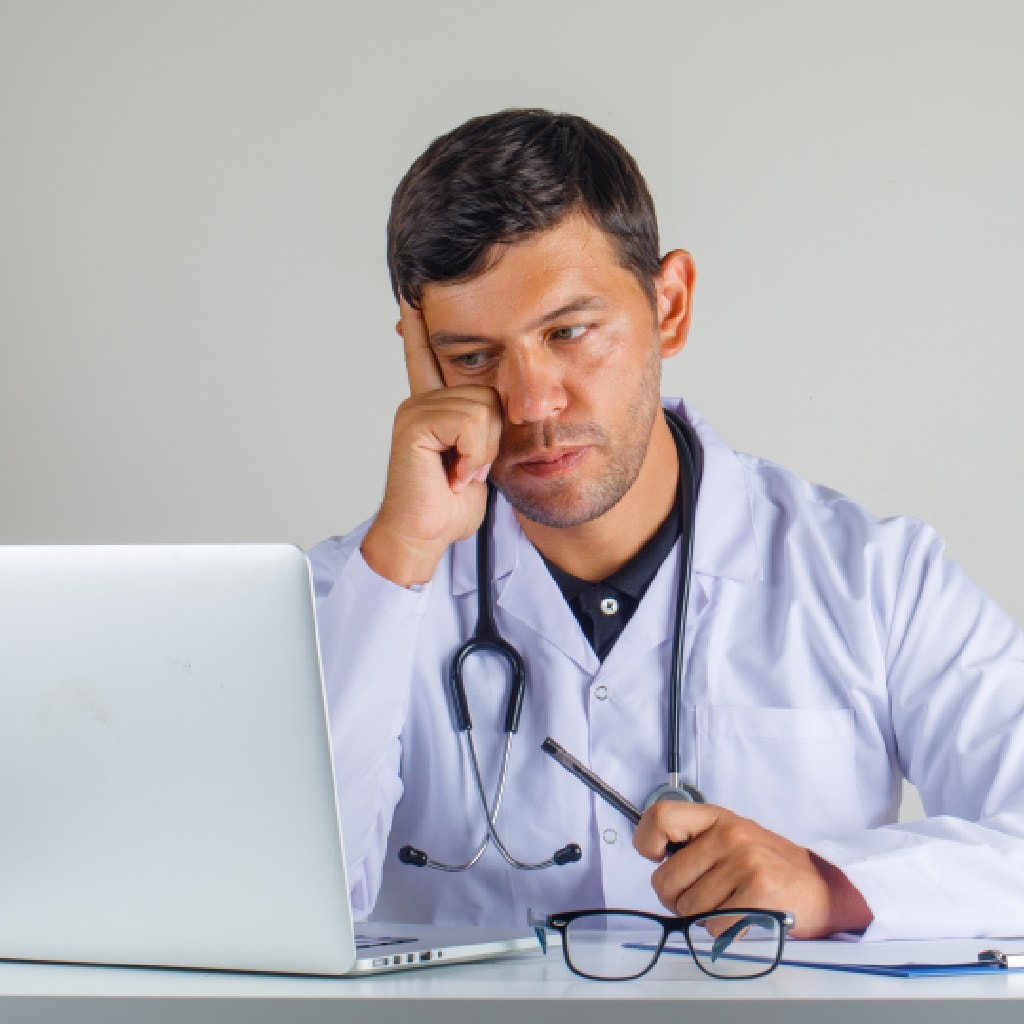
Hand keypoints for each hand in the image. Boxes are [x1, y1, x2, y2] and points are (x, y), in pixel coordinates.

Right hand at [360, 299, 501, 586]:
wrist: (426, 534)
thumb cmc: (450, 503)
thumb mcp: (480, 457)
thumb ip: (486, 428)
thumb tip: (513, 408)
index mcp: (434, 406)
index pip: (428, 356)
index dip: (422, 326)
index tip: (414, 295)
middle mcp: (421, 402)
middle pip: (487, 391)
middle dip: (492, 437)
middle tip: (468, 467)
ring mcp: (415, 410)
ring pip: (482, 407)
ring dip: (482, 450)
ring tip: (459, 471)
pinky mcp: (414, 424)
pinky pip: (469, 422)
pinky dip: (472, 454)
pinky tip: (452, 473)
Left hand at [633, 801, 872, 938]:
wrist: (825, 889)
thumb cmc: (770, 867)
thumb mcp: (732, 840)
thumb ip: (695, 844)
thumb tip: (654, 860)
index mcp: (717, 817)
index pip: (661, 817)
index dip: (646, 841)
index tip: (656, 857)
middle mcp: (729, 833)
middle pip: (666, 879)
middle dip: (677, 899)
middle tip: (704, 899)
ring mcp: (745, 860)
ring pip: (689, 908)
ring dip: (704, 918)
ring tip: (731, 906)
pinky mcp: (759, 890)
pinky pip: (714, 925)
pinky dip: (724, 931)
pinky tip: (744, 918)